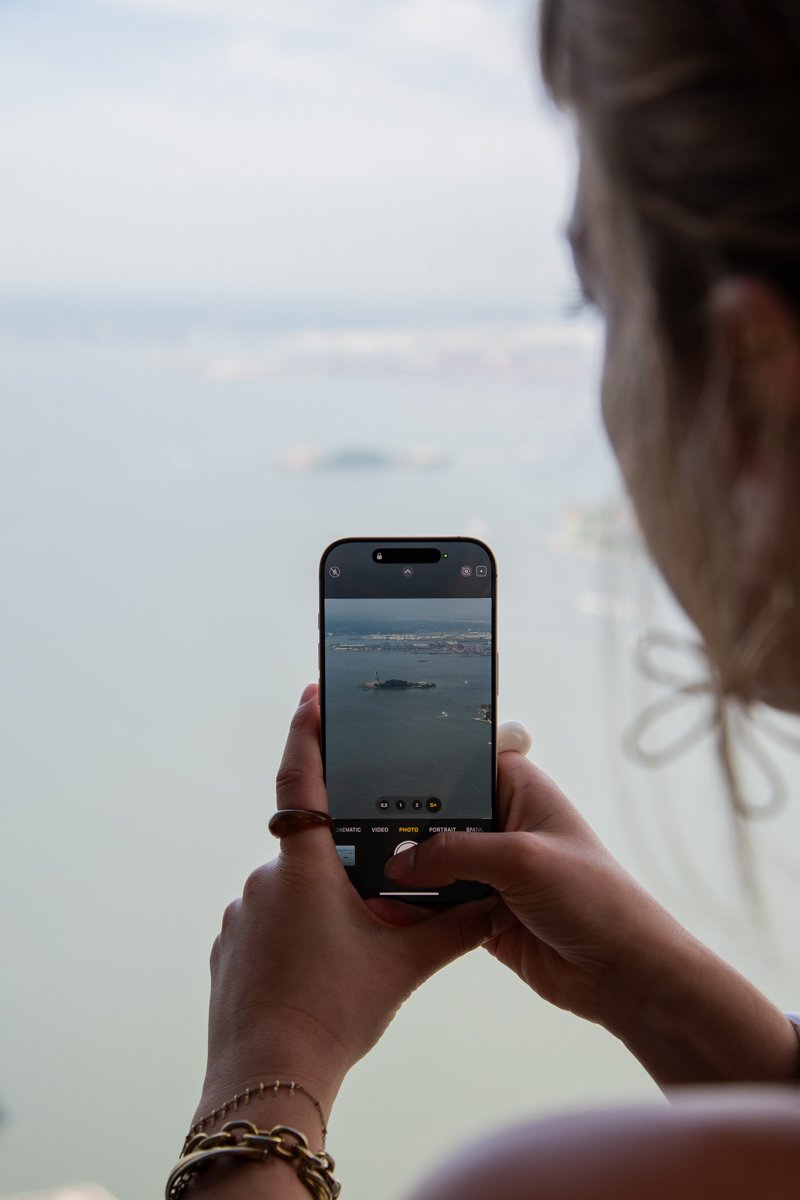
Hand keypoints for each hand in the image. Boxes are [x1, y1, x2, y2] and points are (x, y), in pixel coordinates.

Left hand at [195, 684, 507, 1125]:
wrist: (267, 1076)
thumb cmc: (334, 1012)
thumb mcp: (401, 966)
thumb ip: (449, 928)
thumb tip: (493, 905)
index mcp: (304, 868)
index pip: (299, 781)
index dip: (306, 732)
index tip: (311, 694)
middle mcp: (264, 878)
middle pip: (311, 851)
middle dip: (344, 865)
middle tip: (376, 898)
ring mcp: (241, 913)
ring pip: (292, 890)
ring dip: (321, 906)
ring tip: (351, 951)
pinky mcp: (229, 946)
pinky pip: (268, 921)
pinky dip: (295, 934)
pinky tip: (319, 972)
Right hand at [387, 747, 667, 1026]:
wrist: (623, 974)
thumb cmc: (595, 899)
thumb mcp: (521, 859)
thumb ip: (456, 853)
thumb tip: (399, 863)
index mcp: (520, 789)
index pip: (460, 764)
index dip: (422, 768)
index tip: (375, 773)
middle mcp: (503, 824)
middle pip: (438, 816)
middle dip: (404, 828)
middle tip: (358, 829)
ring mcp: (492, 870)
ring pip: (432, 863)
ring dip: (406, 871)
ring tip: (360, 869)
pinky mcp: (483, 912)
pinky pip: (437, 904)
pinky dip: (415, 907)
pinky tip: (384, 907)